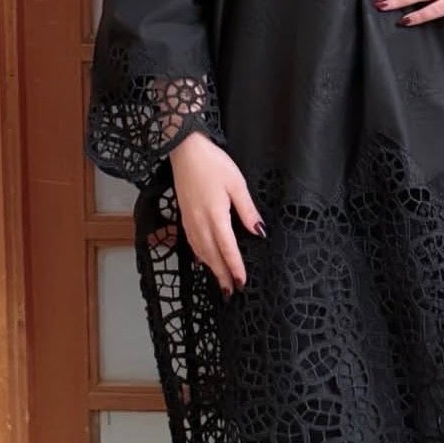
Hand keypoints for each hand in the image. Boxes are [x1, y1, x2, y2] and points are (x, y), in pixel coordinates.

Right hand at [167, 132, 263, 296]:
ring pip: (201, 251)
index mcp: (215, 216)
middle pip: (212, 255)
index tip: (242, 282)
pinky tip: (204, 259)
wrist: (184, 150)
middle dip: (222, 275)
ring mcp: (189, 220)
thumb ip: (248, 210)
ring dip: (211, 268)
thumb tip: (259, 231)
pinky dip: (200, 255)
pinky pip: (192, 242)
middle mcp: (200, 222)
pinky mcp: (184, 215)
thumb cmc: (212, 163)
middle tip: (231, 292)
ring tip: (220, 281)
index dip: (235, 267)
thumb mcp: (237, 184)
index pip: (227, 249)